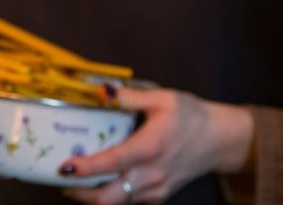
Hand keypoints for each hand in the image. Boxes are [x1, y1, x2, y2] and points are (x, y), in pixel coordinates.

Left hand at [59, 86, 253, 203]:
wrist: (221, 139)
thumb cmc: (190, 115)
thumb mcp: (163, 98)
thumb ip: (131, 95)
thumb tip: (102, 89)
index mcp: (150, 148)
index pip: (113, 163)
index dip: (86, 168)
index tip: (64, 168)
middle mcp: (151, 174)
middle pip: (110, 198)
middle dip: (82, 194)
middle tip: (61, 181)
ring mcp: (156, 189)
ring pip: (118, 203)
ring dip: (93, 197)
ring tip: (74, 182)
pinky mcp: (159, 195)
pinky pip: (130, 201)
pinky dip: (111, 195)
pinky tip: (98, 182)